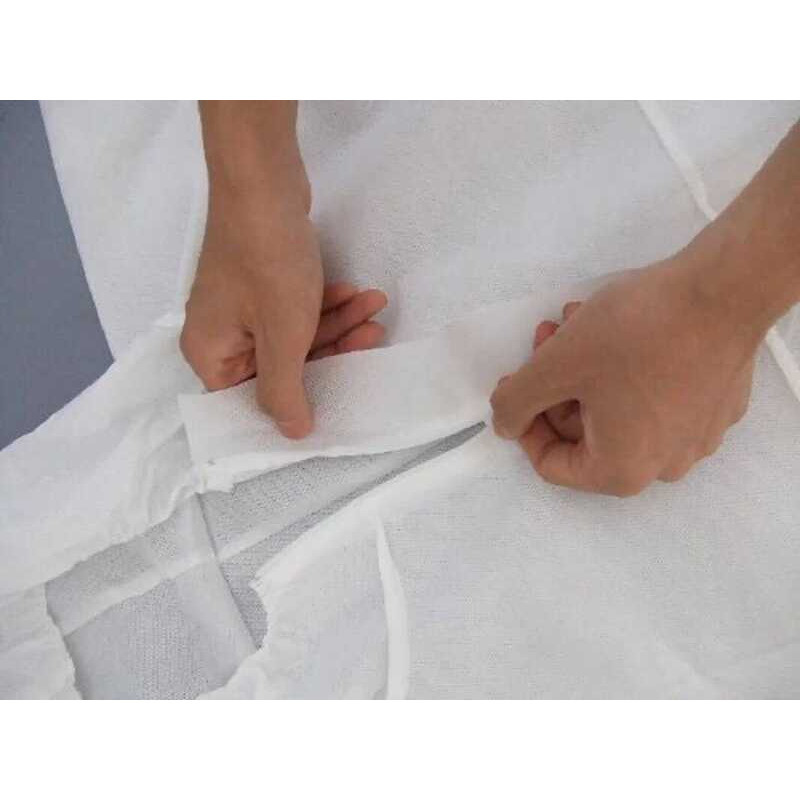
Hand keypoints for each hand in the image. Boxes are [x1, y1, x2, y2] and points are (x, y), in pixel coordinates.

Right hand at [181, 192, 386, 438]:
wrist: (263, 181)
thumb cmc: (268, 263)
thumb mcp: (283, 337)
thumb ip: (285, 391)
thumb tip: (293, 435)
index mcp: (209, 354)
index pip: (248, 400)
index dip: (293, 403)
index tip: (334, 402)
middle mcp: (219, 334)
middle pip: (279, 365)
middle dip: (332, 350)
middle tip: (373, 338)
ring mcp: (239, 305)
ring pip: (293, 334)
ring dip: (338, 323)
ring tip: (375, 307)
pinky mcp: (260, 280)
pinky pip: (294, 307)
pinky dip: (325, 303)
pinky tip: (357, 292)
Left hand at [491, 255, 761, 495]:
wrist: (724, 290)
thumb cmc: (637, 334)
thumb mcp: (556, 366)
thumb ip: (516, 402)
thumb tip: (506, 424)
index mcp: (622, 471)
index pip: (552, 465)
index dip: (523, 423)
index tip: (515, 383)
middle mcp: (664, 465)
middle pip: (585, 434)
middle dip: (556, 384)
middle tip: (546, 337)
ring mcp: (697, 436)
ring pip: (616, 408)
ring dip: (585, 368)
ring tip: (574, 319)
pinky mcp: (716, 404)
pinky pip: (655, 396)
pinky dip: (625, 367)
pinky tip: (614, 324)